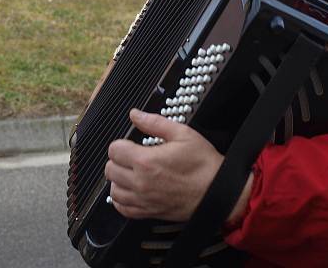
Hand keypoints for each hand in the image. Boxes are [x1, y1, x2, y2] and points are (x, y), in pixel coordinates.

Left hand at [105, 109, 223, 221]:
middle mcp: (140, 182)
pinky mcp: (148, 212)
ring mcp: (143, 200)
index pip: (114, 150)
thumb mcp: (183, 134)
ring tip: (131, 172)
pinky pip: (123, 208)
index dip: (121, 143)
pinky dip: (122, 199)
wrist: (218, 191)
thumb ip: (154, 122)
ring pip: (113, 190)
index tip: (130, 144)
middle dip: (119, 160)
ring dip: (119, 179)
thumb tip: (136, 114)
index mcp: (146, 161)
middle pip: (110, 169)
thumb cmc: (203, 164)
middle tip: (131, 156)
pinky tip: (130, 190)